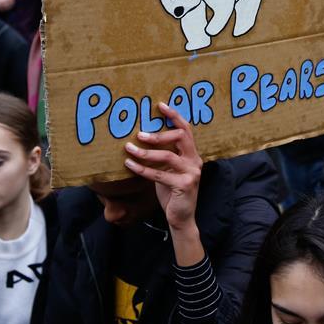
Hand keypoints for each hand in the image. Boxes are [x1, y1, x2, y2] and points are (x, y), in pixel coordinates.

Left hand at [124, 102, 202, 231]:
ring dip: (146, 152)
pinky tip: (130, 165)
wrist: (182, 219)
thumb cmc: (172, 192)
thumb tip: (142, 139)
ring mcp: (191, 173)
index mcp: (192, 154)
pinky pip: (160, 174)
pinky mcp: (184, 185)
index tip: (159, 105)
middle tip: (139, 134)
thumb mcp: (168, 171)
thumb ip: (163, 156)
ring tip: (129, 148)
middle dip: (158, 134)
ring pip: (167, 156)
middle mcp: (195, 161)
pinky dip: (142, 169)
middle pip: (179, 137)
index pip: (186, 129)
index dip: (174, 116)